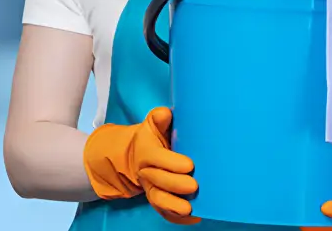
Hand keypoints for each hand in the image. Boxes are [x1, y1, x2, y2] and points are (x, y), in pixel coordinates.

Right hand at [82, 107, 200, 224]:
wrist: (137, 156)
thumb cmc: (153, 139)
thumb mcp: (153, 126)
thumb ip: (159, 119)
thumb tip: (165, 113)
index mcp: (146, 152)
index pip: (156, 158)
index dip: (171, 162)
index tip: (189, 164)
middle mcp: (146, 172)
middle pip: (158, 181)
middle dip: (175, 185)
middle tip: (194, 185)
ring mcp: (151, 188)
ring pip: (158, 200)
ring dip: (173, 205)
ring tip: (188, 209)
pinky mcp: (157, 200)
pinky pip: (164, 212)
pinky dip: (177, 218)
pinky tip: (194, 217)